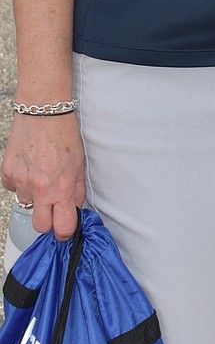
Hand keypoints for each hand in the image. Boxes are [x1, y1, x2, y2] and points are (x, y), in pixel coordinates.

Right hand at [1, 113, 84, 239]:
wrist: (42, 111)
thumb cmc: (64, 134)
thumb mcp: (79, 164)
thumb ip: (76, 191)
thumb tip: (73, 211)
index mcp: (61, 187)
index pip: (61, 228)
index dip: (65, 232)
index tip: (65, 229)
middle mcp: (39, 188)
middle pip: (40, 226)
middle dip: (47, 220)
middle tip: (53, 206)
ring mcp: (21, 182)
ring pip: (26, 204)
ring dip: (34, 195)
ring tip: (41, 173)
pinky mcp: (7, 173)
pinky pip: (14, 188)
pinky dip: (21, 182)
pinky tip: (29, 166)